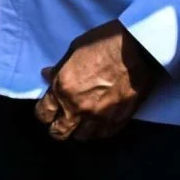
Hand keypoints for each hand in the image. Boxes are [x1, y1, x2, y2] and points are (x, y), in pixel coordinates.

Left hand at [36, 21, 161, 141]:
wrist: (137, 47)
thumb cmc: (104, 43)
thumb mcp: (74, 49)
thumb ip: (60, 68)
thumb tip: (47, 75)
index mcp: (63, 88)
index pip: (43, 113)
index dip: (43, 112)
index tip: (48, 109)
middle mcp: (78, 107)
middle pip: (59, 132)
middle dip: (57, 128)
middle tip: (62, 120)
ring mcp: (99, 116)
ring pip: (81, 137)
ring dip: (79, 129)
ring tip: (83, 119)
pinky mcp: (118, 120)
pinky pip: (103, 134)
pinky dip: (99, 129)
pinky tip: (100, 119)